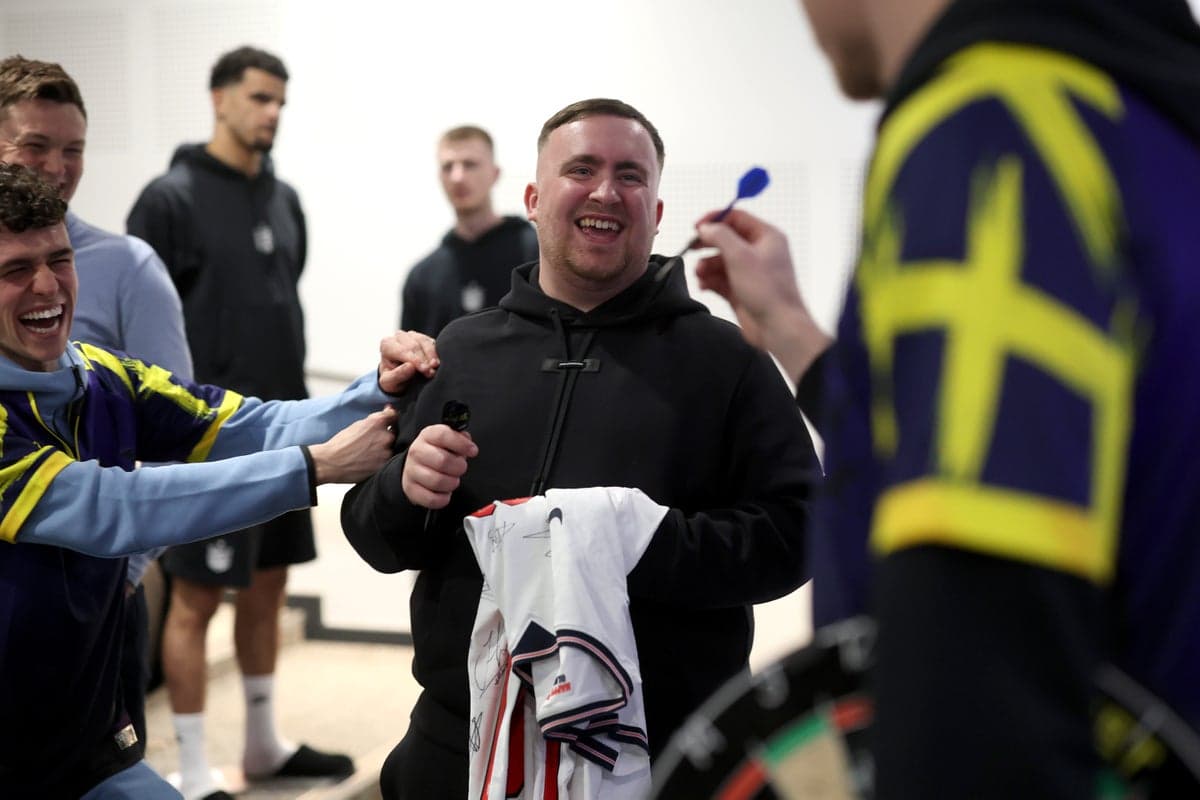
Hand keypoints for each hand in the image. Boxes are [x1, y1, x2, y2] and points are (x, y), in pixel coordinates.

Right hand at [309, 406, 396, 483]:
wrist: (331, 463)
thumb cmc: (340, 444)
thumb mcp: (357, 425)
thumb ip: (375, 419)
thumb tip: (388, 410)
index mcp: (377, 422)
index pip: (394, 415)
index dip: (391, 418)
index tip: (388, 422)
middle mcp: (385, 436)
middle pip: (394, 433)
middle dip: (385, 436)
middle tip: (371, 442)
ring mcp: (387, 452)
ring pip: (392, 448)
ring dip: (384, 449)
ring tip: (368, 453)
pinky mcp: (384, 465)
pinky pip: (388, 460)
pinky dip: (381, 460)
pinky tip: (369, 460)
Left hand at [378, 330, 439, 394]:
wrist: (400, 378)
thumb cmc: (392, 380)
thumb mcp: (390, 382)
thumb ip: (398, 375)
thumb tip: (410, 366)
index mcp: (386, 345)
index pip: (402, 350)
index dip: (415, 360)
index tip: (425, 370)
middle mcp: (398, 337)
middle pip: (414, 345)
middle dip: (424, 359)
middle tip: (431, 372)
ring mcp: (412, 335)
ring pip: (424, 341)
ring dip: (431, 354)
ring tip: (435, 366)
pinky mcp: (424, 338)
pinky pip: (431, 342)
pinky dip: (435, 352)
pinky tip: (437, 362)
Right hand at [401, 423, 478, 508]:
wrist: (417, 466)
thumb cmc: (437, 453)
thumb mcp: (449, 440)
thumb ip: (460, 439)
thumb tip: (467, 443)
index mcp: (428, 435)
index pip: (443, 435)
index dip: (461, 444)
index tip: (473, 451)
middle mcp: (417, 452)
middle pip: (442, 461)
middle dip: (459, 467)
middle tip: (461, 468)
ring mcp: (411, 471)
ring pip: (437, 481)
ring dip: (452, 483)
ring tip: (453, 479)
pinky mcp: (411, 489)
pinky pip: (432, 499)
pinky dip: (443, 498)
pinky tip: (445, 492)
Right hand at [693, 208, 832, 381]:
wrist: (778, 327)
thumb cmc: (768, 291)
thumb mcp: (740, 256)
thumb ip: (720, 236)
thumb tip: (706, 228)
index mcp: (766, 237)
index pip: (737, 218)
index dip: (715, 219)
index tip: (697, 227)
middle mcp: (759, 253)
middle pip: (727, 239)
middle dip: (708, 244)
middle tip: (692, 247)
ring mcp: (750, 272)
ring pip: (721, 261)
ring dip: (706, 265)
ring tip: (699, 273)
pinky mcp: (741, 290)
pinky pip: (720, 280)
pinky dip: (710, 281)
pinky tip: (704, 285)